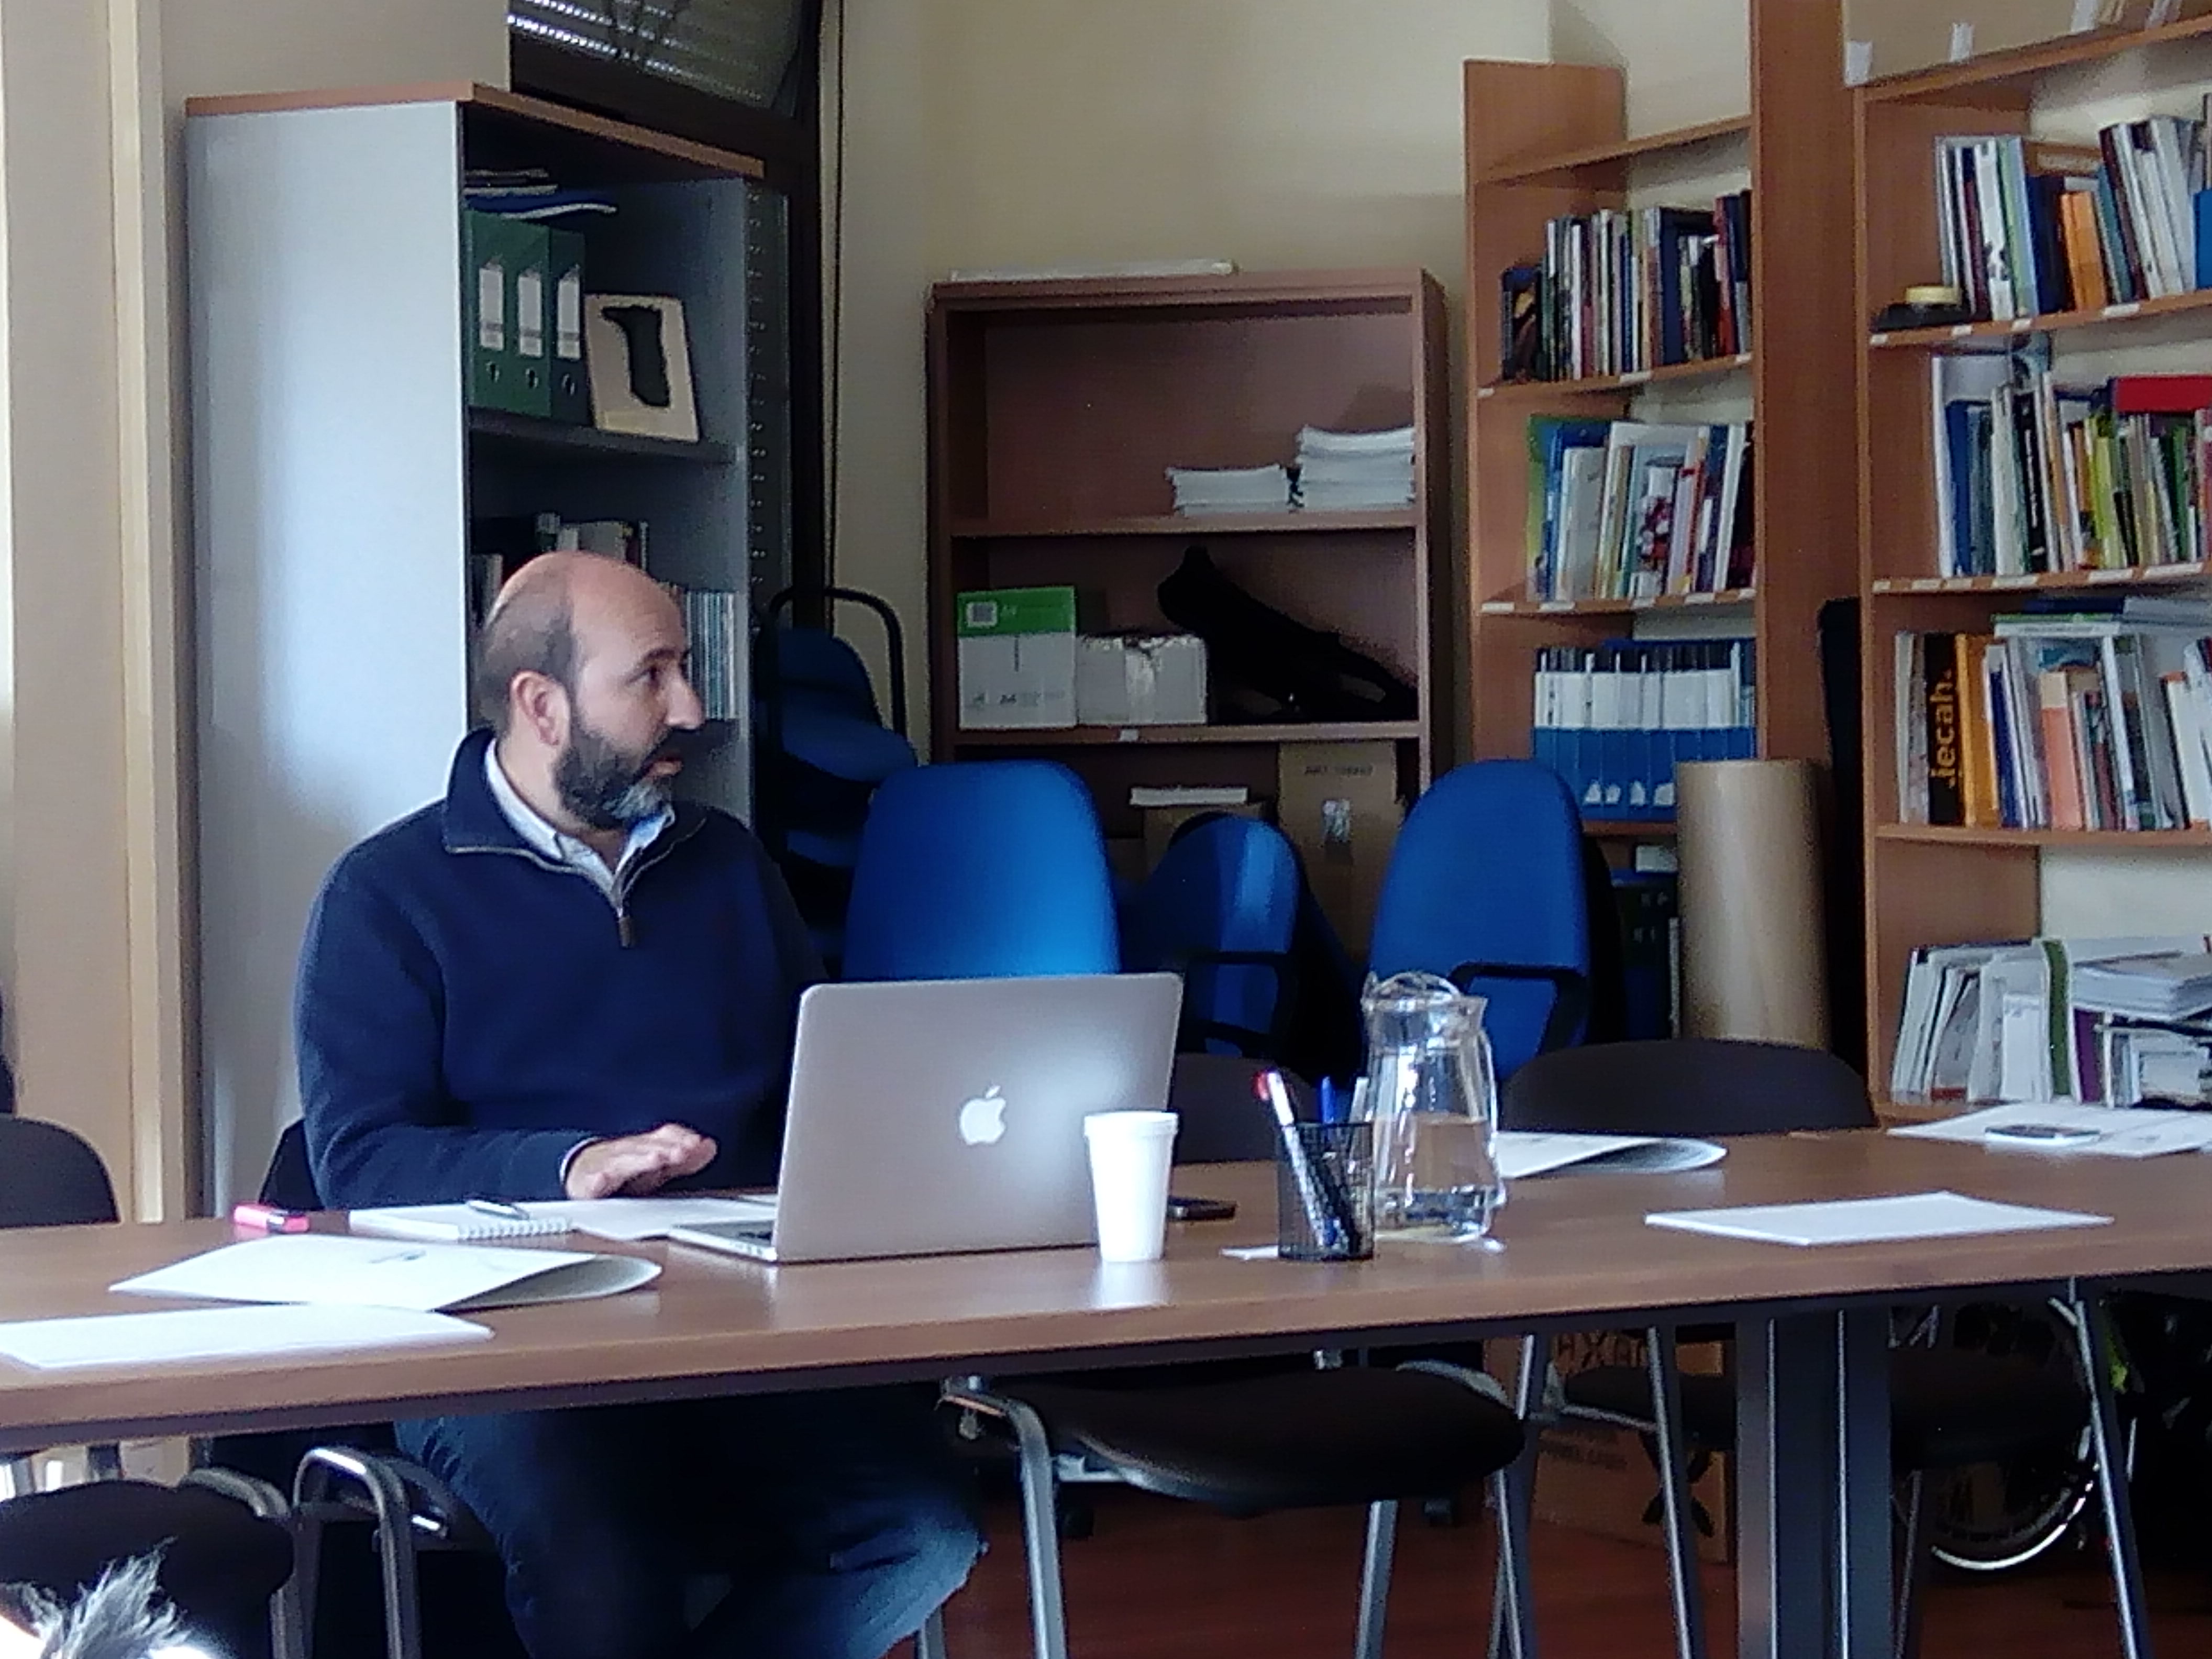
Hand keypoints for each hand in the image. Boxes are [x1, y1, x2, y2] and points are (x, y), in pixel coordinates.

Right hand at [563, 1124, 717, 1198]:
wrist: (581, 1174)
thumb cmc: (625, 1170)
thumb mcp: (656, 1166)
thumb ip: (683, 1159)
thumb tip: (709, 1146)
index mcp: (645, 1148)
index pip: (663, 1137)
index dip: (679, 1139)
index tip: (696, 1144)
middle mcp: (626, 1153)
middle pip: (645, 1148)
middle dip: (664, 1149)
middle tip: (681, 1152)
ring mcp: (605, 1167)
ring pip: (623, 1162)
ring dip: (639, 1160)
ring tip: (655, 1160)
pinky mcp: (586, 1185)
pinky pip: (591, 1183)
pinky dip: (597, 1180)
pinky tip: (603, 1180)